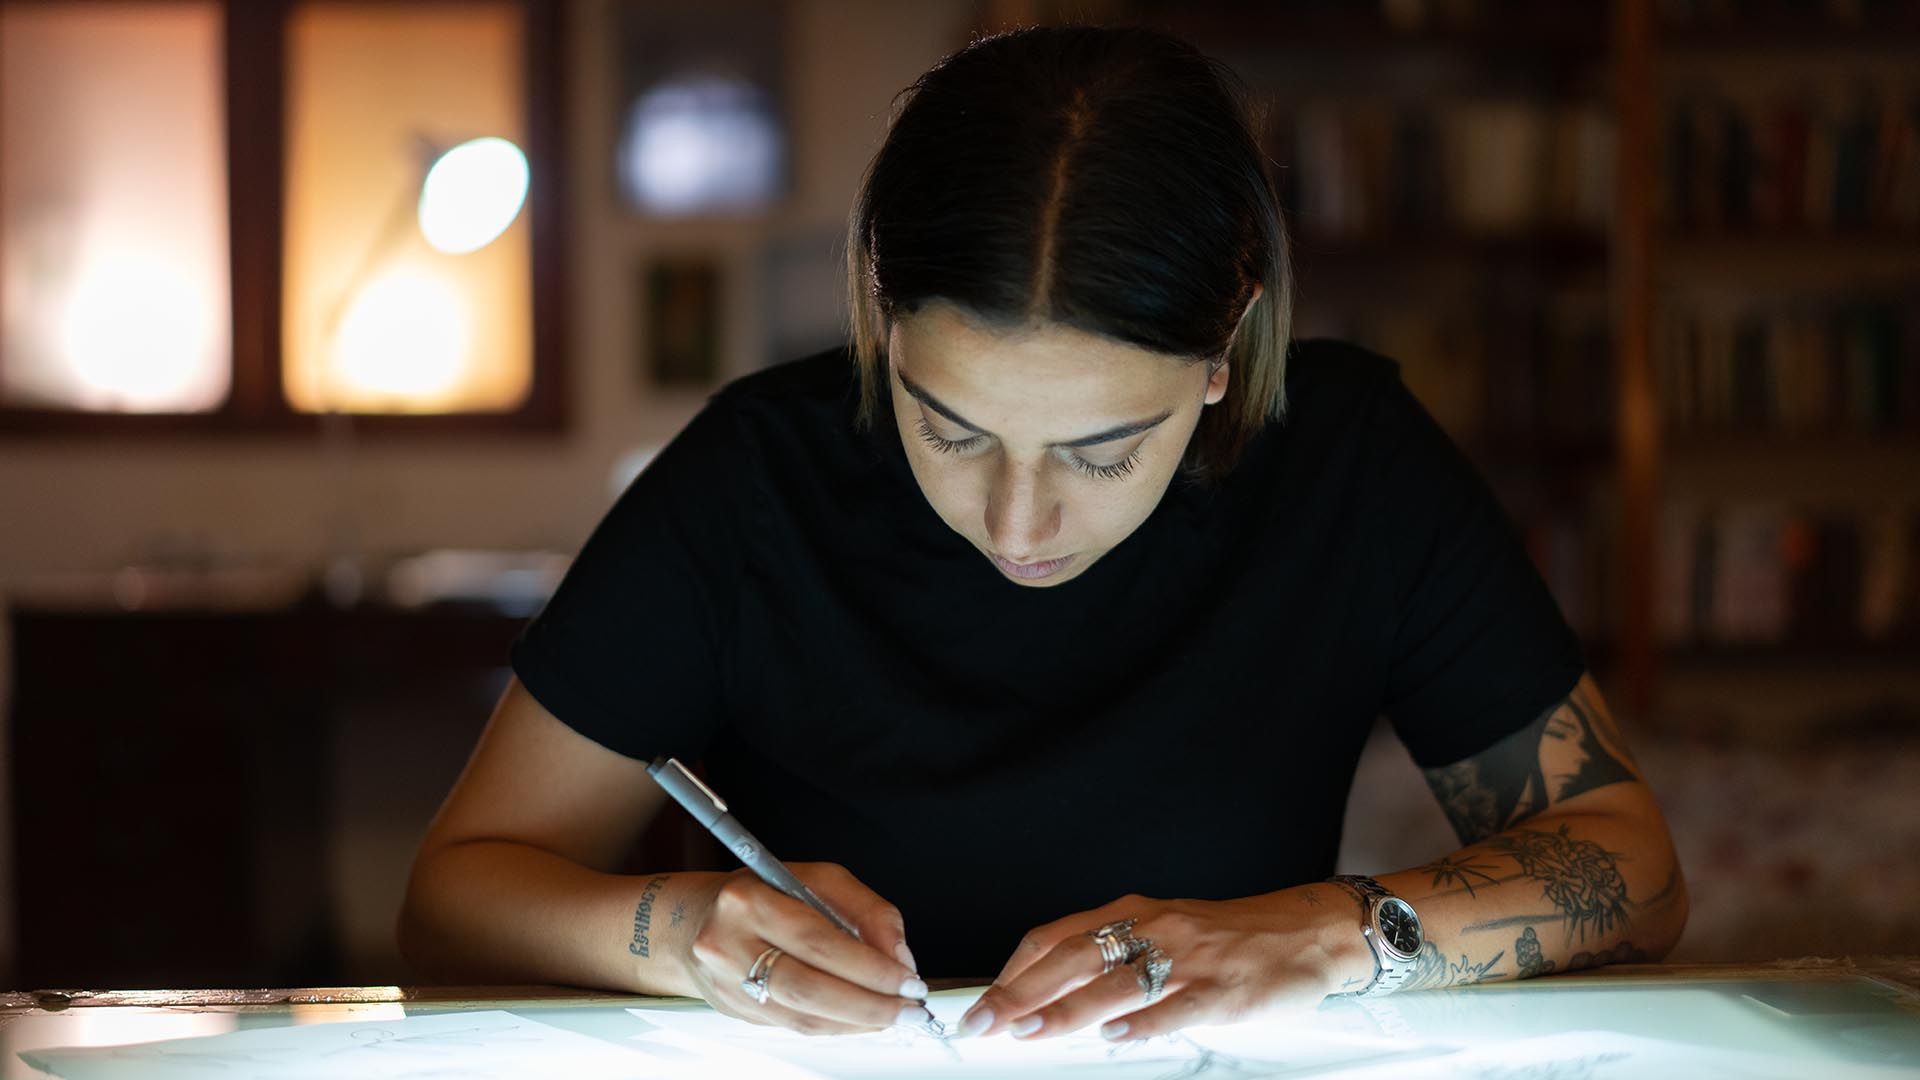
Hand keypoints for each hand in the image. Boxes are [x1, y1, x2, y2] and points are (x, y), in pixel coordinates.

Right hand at [679, 862, 932, 1034]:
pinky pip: (796, 1026)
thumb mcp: (816, 879)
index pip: (820, 941)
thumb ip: (865, 911)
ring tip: (894, 1015)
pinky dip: (836, 1026)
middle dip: (869, 1003)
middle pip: (810, 988)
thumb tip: (898, 956)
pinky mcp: (736, 1012)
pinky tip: (862, 1019)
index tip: (908, 978)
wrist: (694, 922)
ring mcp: (729, 984)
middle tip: (909, 1007)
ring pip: (803, 1016)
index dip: (870, 967)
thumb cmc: (761, 894)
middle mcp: (730, 944)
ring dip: (858, 1021)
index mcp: (750, 901)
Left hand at [957, 887, 1370, 1041]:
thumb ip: (1112, 958)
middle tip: (986, 1021)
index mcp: (1133, 914)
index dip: (1014, 970)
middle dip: (1022, 991)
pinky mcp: (1224, 989)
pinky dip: (1143, 1023)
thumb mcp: (1162, 934)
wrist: (1306, 932)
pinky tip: (1116, 1038)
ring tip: (1031, 1031)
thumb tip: (1050, 993)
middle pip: (1073, 958)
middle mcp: (1155, 929)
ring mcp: (1189, 960)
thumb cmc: (1230, 937)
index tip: (984, 1000)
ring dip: (1068, 1009)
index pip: (1056, 936)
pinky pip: (1177, 1007)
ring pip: (1116, 983)